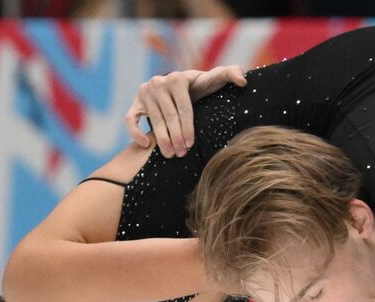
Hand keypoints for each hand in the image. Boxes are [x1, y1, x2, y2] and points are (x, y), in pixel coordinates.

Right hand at [124, 65, 247, 157]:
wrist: (178, 88)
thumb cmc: (201, 87)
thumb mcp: (214, 80)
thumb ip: (230, 74)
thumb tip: (244, 80)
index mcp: (178, 78)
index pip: (184, 108)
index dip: (188, 128)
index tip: (191, 144)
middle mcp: (159, 82)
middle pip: (168, 116)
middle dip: (175, 137)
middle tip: (182, 154)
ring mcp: (145, 92)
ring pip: (153, 120)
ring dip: (161, 140)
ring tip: (171, 155)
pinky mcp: (135, 102)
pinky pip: (131, 119)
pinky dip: (135, 132)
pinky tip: (146, 144)